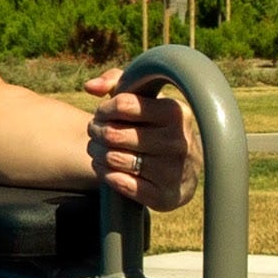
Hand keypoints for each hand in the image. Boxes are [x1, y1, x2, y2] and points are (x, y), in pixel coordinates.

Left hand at [92, 80, 198, 213]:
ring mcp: (172, 170)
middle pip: (113, 133)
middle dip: (96, 132)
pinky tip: (107, 168)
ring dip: (96, 153)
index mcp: (176, 112)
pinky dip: (105, 174)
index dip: (104, 109)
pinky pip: (118, 182)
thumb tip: (91, 87)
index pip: (123, 104)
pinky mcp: (163, 195)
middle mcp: (178, 141)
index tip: (102, 114)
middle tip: (95, 132)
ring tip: (97, 149)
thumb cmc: (158, 128)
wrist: (185, 172)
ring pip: (113, 158)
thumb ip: (118, 82)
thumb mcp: (147, 99)